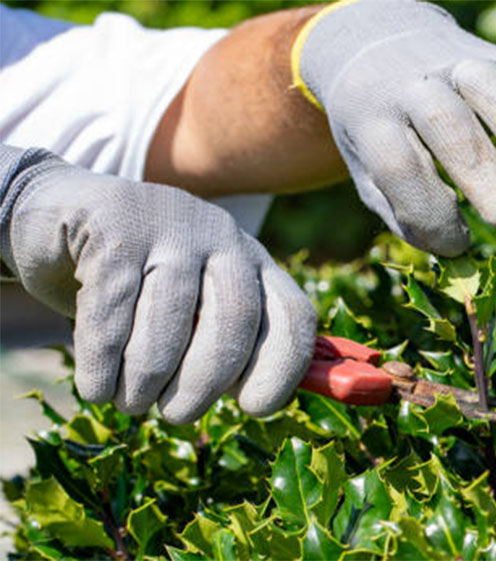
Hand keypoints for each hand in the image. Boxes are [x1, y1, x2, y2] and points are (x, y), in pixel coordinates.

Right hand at [0, 147, 316, 423]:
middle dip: (204, 383)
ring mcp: (169, 225)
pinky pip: (112, 312)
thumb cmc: (134, 283)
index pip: (292, 314)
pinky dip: (103, 363)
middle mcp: (222, 236)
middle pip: (235, 321)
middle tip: (177, 414)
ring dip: (146, 381)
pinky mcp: (113, 226)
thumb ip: (225, 342)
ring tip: (131, 401)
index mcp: (252, 260)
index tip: (254, 408)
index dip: (281, 368)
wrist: (50, 213)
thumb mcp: (188, 306)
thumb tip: (259, 402)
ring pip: (169, 324)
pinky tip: (97, 388)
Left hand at [295, 0, 495, 255]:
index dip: (430, 213)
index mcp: (374, 119)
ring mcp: (464, 64)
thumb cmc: (383, 133)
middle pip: (449, 125)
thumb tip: (459, 257)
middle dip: (485, 178)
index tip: (458, 245)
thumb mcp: (370, 172)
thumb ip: (406, 214)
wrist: (385, 48)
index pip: (399, 165)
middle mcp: (417, 85)